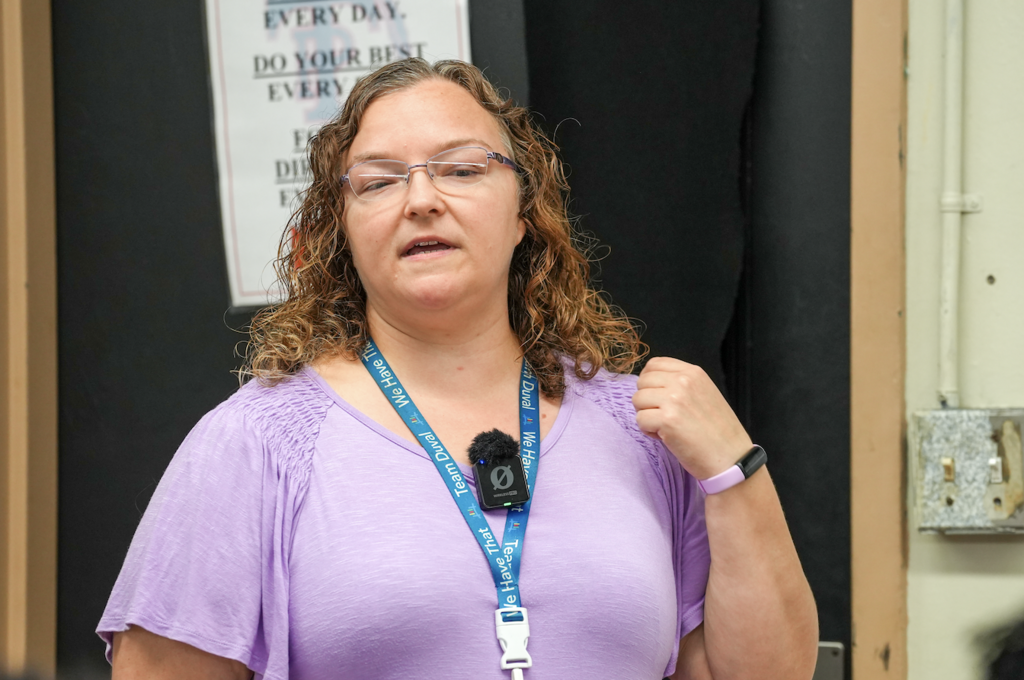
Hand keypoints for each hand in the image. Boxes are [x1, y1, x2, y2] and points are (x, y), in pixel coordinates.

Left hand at [632, 357, 752, 479]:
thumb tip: (651, 383)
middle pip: (642, 381)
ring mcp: (674, 399)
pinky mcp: (666, 420)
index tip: (658, 397)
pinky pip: (640, 420)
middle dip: (646, 400)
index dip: (649, 382)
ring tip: (665, 427)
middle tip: (663, 415)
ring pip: (637, 400)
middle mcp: (683, 381)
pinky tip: (667, 437)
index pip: (654, 364)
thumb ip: (681, 384)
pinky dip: (648, 431)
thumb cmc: (718, 431)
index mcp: (693, 372)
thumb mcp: (705, 393)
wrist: (731, 457)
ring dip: (646, 415)